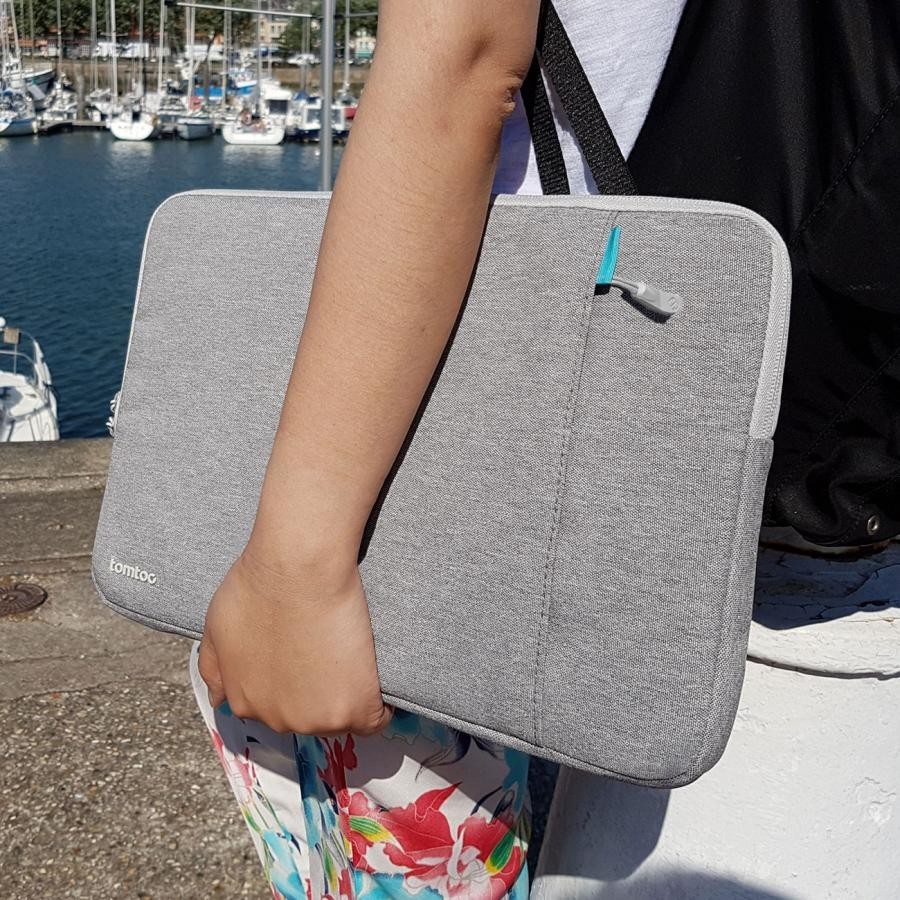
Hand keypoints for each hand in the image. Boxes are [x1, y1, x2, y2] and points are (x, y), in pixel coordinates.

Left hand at [197, 541, 392, 736]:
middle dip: (317, 691)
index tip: (306, 661)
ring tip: (350, 656)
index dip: (293, 685)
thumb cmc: (256, 587)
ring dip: (347, 695)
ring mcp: (318, 719)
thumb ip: (213, 669)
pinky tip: (376, 682)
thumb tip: (220, 701)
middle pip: (307, 717)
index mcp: (245, 702)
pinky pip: (376, 722)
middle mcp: (279, 720)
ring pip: (339, 719)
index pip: (276, 710)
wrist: (297, 568)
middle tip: (328, 651)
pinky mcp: (356, 707)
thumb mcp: (215, 628)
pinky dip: (381, 706)